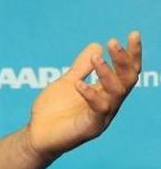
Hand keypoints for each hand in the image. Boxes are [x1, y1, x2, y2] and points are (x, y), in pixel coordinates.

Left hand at [28, 32, 141, 157]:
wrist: (36, 135)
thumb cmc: (53, 110)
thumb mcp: (66, 82)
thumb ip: (81, 67)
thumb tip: (96, 45)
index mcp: (106, 92)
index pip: (126, 71)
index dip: (131, 53)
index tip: (132, 34)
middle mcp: (109, 103)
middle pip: (127, 80)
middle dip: (123, 60)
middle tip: (113, 42)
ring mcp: (102, 116)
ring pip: (116, 93)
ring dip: (107, 73)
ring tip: (96, 58)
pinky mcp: (91, 128)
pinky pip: (97, 109)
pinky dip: (90, 94)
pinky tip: (78, 84)